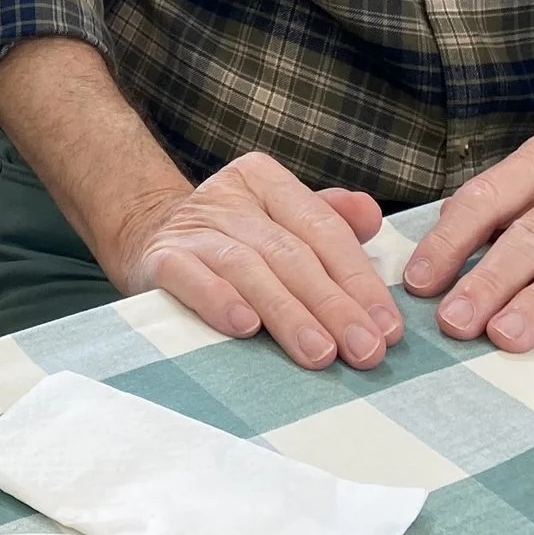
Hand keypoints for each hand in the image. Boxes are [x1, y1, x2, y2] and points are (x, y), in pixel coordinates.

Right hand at [116, 152, 402, 369]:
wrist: (147, 237)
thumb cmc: (233, 241)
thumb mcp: (280, 221)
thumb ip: (329, 220)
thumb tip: (371, 216)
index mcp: (266, 181)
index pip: (323, 230)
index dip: (358, 281)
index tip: (386, 329)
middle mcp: (229, 197)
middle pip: (291, 253)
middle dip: (333, 306)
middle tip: (365, 351)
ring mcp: (192, 226)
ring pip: (249, 268)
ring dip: (288, 313)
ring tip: (319, 353)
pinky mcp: (160, 257)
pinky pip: (190, 277)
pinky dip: (218, 300)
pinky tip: (244, 327)